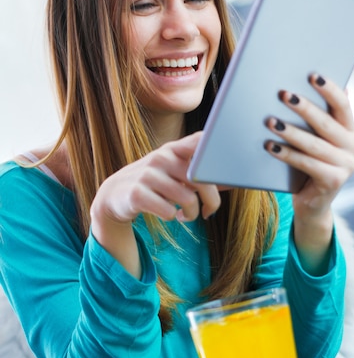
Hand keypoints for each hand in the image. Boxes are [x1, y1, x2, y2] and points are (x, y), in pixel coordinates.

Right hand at [92, 131, 219, 224]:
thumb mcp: (176, 173)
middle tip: (208, 212)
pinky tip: (170, 215)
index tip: (229, 165)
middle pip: (202, 179)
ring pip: (187, 199)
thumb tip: (235, 180)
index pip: (200, 140)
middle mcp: (162, 157)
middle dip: (211, 201)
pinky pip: (168, 211)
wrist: (115, 195)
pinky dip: (173, 217)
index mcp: (174, 149)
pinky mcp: (137, 194)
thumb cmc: (155, 184)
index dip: (217, 149)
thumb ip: (203, 175)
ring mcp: (148, 174)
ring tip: (186, 215)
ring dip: (192, 213)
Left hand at [264, 73, 353, 272]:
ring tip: (270, 121)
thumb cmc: (308, 163)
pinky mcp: (334, 182)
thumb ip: (317, 116)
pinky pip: (306, 164)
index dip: (329, 89)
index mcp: (351, 131)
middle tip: (282, 94)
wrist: (311, 203)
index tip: (311, 75)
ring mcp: (347, 166)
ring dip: (290, 131)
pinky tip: (271, 146)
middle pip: (326, 123)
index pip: (343, 105)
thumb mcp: (315, 139)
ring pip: (314, 144)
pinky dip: (287, 154)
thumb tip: (305, 82)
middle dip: (303, 107)